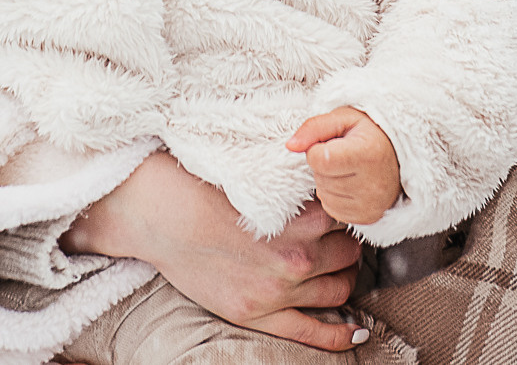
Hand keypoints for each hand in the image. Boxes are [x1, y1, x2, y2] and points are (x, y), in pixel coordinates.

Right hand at [62, 151, 367, 351]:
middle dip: (348, 245)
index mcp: (298, 220)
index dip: (349, 212)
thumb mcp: (260, 180)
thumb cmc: (205, 188)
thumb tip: (332, 185)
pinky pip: (313, 333)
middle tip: (340, 239)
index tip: (346, 210)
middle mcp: (294, 258)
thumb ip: (298, 191)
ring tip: (338, 270)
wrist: (160, 216)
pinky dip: (341, 335)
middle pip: (348, 254)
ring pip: (338, 291)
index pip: (348, 218)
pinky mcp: (257, 314)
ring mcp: (277, 291)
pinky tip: (356, 333)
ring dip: (344, 279)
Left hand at [288, 108, 401, 227]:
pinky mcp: (368, 218)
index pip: (319, 159)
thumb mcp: (343, 118)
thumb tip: (290, 145)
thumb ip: (314, 127)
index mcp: (367, 154)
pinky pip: (332, 210)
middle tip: (345, 155)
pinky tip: (351, 184)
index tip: (333, 143)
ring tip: (349, 169)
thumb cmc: (369, 133)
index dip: (317, 149)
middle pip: (320, 178)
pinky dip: (335, 196)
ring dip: (328, 181)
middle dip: (323, 165)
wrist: (400, 155)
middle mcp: (372, 184)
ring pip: (324, 195)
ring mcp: (371, 205)